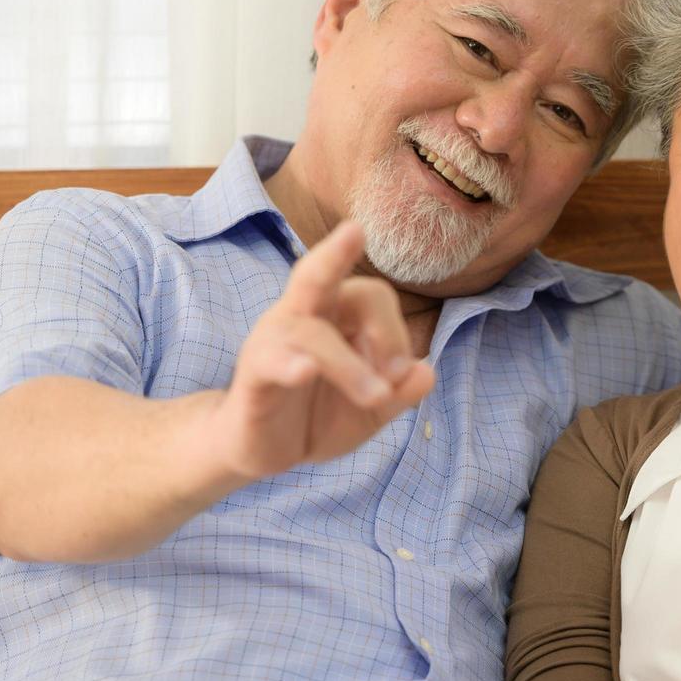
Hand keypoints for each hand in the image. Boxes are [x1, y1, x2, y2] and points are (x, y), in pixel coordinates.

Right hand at [205, 221, 434, 481]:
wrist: (262, 449)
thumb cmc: (318, 414)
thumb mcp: (370, 408)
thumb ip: (399, 392)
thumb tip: (426, 374)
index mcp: (332, 313)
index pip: (370, 295)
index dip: (394, 330)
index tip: (399, 373)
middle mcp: (299, 316)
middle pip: (316, 273)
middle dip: (335, 251)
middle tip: (356, 231)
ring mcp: (271, 342)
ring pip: (311, 334)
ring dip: (351, 366)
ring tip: (377, 396)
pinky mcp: (253, 376)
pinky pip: (270, 362)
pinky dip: (290, 365)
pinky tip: (306, 371)